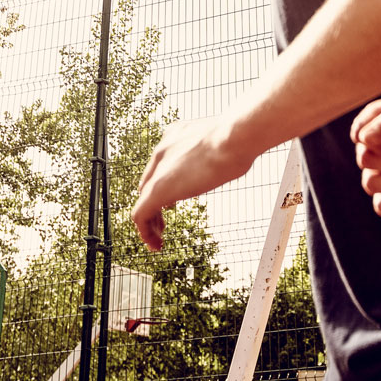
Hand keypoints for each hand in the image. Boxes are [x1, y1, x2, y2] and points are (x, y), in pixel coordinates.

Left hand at [132, 117, 255, 250]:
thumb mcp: (226, 143)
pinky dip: (145, 231)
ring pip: (143, 200)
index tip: (172, 203)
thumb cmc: (240, 138)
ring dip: (149, 222)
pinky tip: (155, 244)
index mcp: (175, 136)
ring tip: (157, 239)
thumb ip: (219, 152)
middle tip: (162, 225)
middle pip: (149, 184)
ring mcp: (159, 169)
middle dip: (154, 205)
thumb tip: (233, 160)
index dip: (165, 187)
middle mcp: (162, 150)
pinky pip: (140, 214)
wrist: (234, 137)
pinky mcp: (158, 189)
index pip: (161, 166)